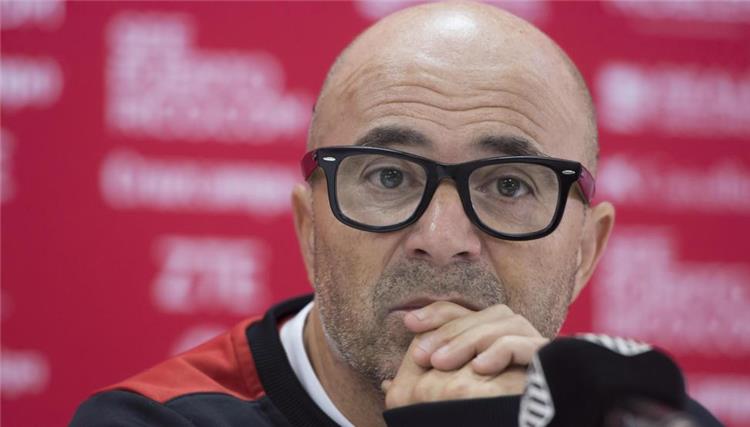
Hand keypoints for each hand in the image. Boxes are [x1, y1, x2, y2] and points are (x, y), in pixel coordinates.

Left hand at [382, 301, 547, 408]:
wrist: (524, 424)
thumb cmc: (482, 415)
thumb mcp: (445, 401)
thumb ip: (421, 388)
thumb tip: (386, 384)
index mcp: (492, 341)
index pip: (464, 313)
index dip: (435, 313)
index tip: (408, 323)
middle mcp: (516, 338)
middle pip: (483, 314)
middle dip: (448, 331)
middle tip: (422, 357)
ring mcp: (536, 347)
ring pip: (505, 321)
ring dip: (470, 339)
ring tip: (442, 365)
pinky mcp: (551, 362)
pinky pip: (526, 345)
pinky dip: (501, 350)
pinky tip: (480, 367)